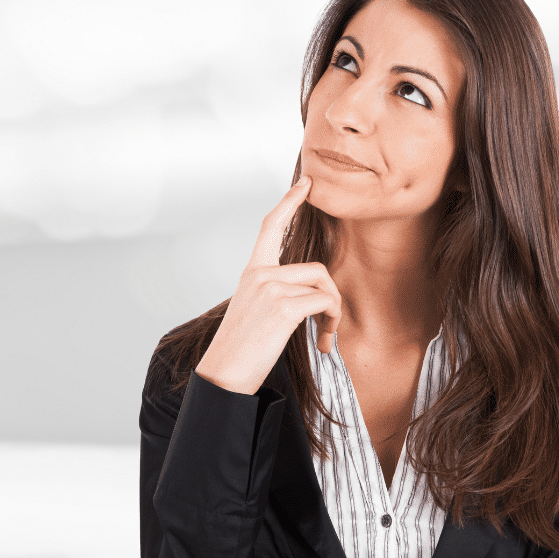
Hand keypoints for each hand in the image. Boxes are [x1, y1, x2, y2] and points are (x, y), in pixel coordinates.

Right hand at [194, 176, 342, 394]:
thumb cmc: (240, 351)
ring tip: (327, 337)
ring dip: (334, 313)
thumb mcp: (254, 313)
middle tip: (330, 326)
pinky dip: (332, 322)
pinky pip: (324, 302)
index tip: (306, 183)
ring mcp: (270, 288)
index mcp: (252, 273)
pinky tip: (324, 343)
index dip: (289, 202)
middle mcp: (260, 275)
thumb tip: (310, 297)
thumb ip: (275, 295)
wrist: (224, 374)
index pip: (271, 227)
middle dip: (332, 298)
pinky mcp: (283, 306)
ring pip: (324, 286)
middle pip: (318, 269)